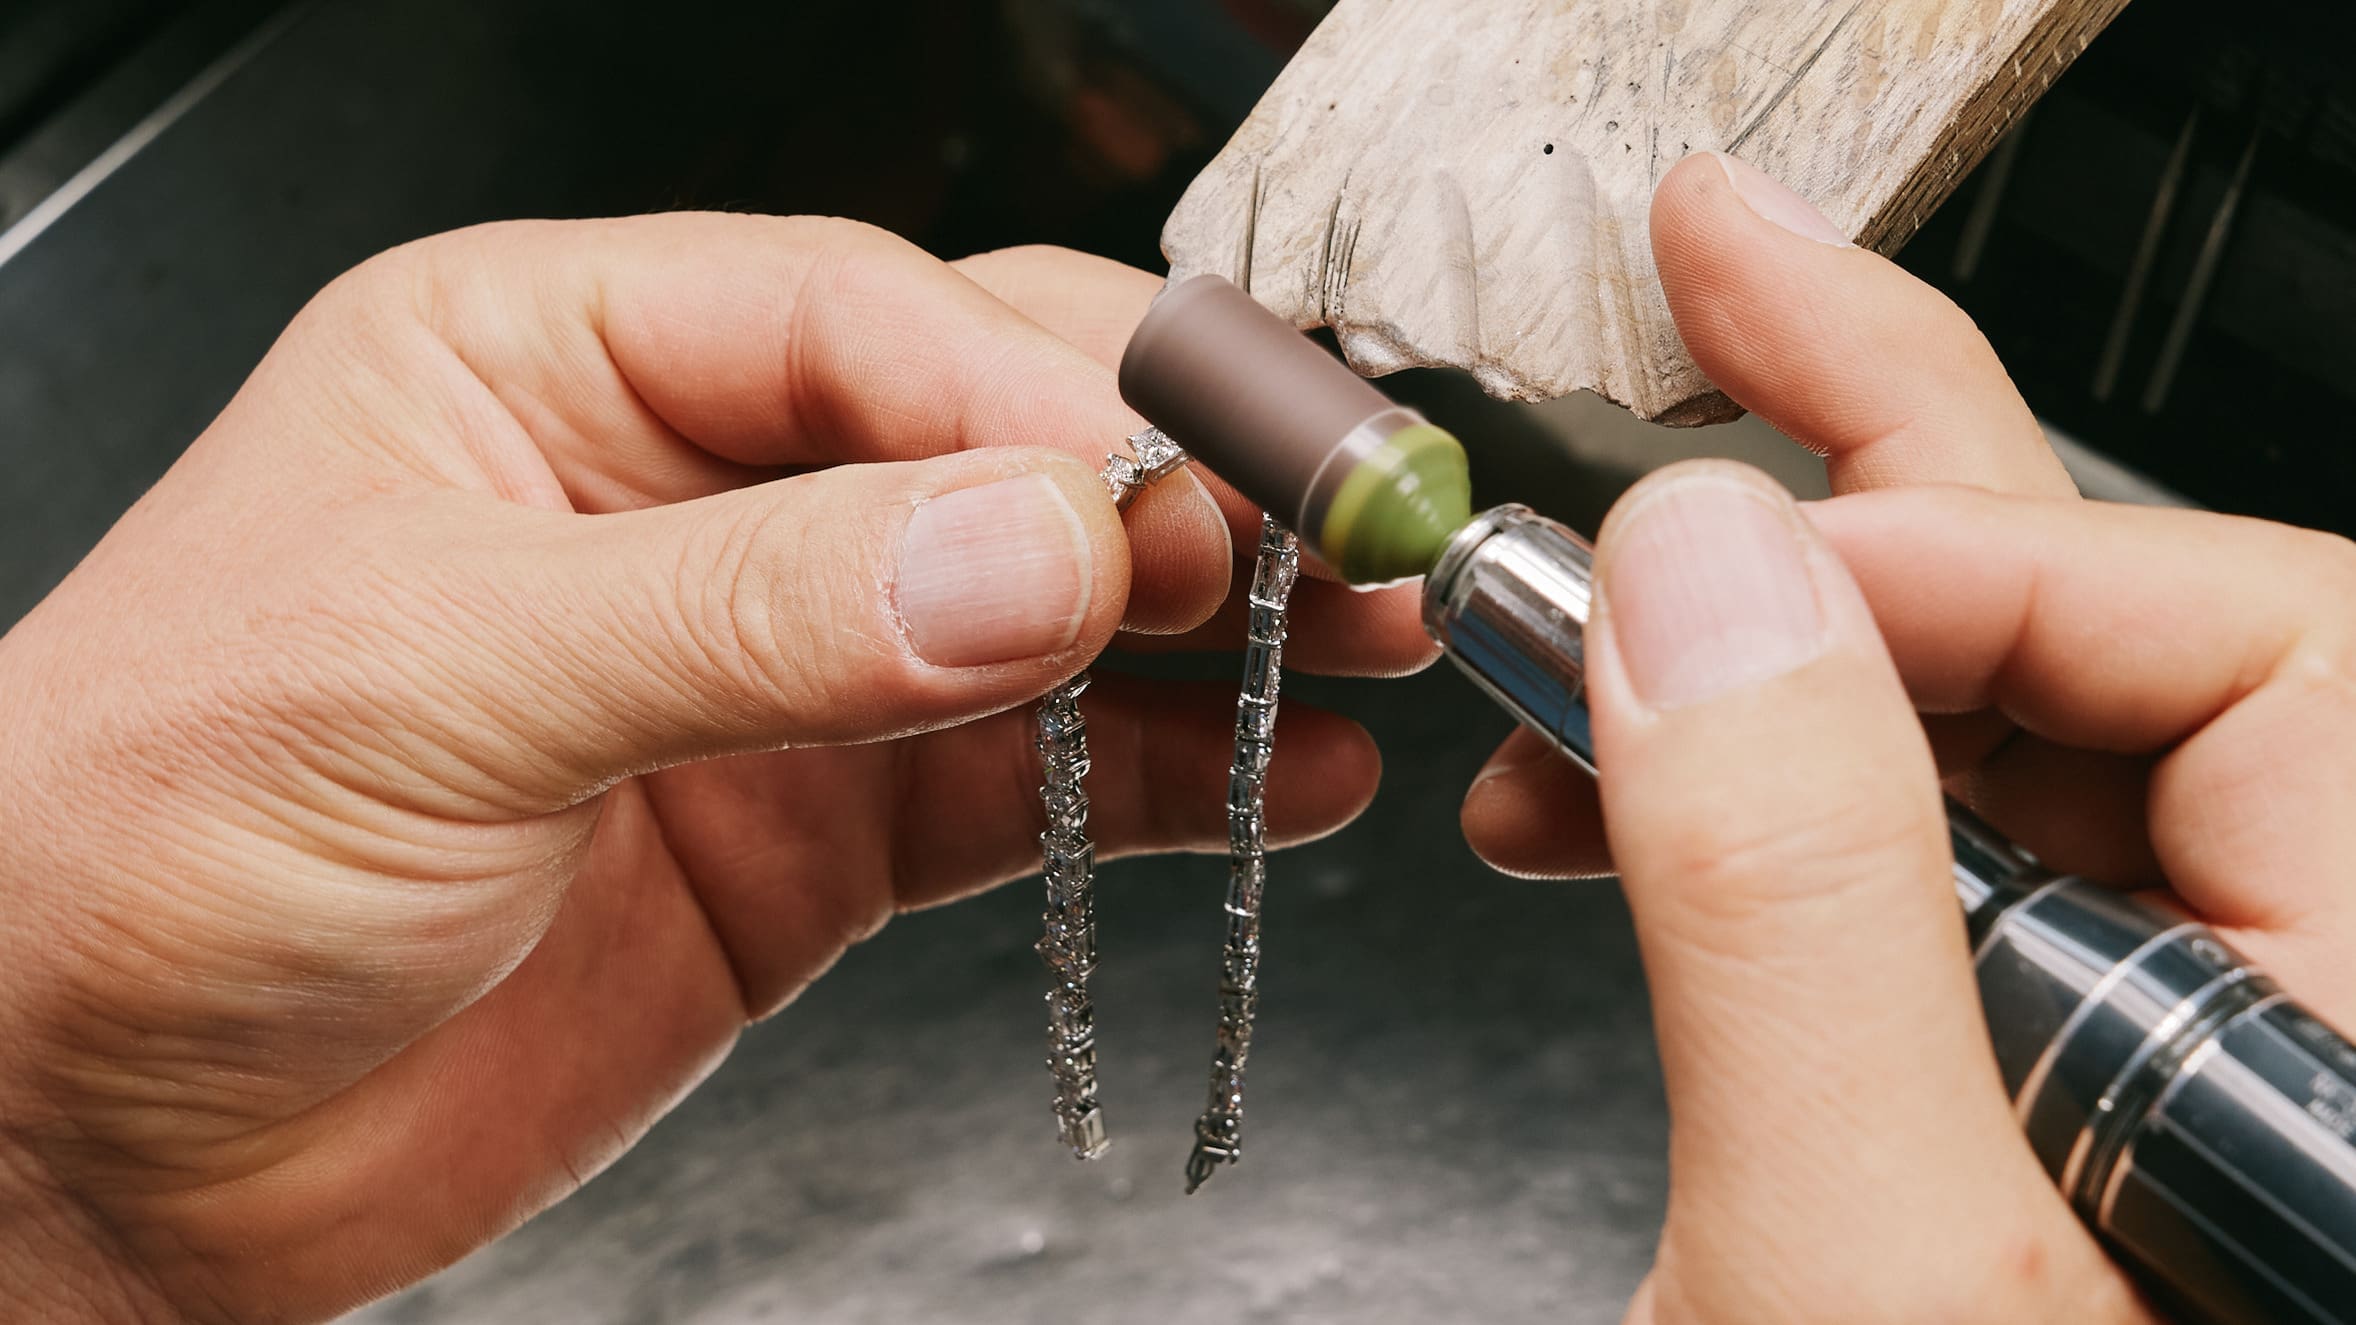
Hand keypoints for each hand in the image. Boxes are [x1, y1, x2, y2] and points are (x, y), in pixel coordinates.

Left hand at [0, 219, 1432, 1321]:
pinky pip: (1029, 780)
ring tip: (1359, 648)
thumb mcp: (433, 678)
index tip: (1155, 496)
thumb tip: (1031, 552)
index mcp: (552, 362)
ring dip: (1205, 630)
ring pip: (1039, 608)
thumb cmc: (139, 844)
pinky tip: (1274, 777)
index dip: (1026, 394)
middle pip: (982, 435)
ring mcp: (771, 668)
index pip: (854, 315)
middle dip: (1161, 488)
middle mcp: (685, 493)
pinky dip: (1160, 780)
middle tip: (1321, 543)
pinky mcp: (820, 829)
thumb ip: (752, 610)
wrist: (93, 1143)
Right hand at [1465, 154, 2355, 1320]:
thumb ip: (1796, 902)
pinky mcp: (2062, 1121)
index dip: (1969, 557)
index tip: (1708, 559)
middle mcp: (2326, 1049)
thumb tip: (1707, 573)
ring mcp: (2198, 1083)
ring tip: (1576, 641)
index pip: (2258, 653)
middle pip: (2141, 655)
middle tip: (1716, 282)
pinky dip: (1766, 812)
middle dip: (1889, 467)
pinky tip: (1617, 807)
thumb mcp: (1856, 1280)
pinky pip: (1934, 880)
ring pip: (2017, 751)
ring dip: (1783, 666)